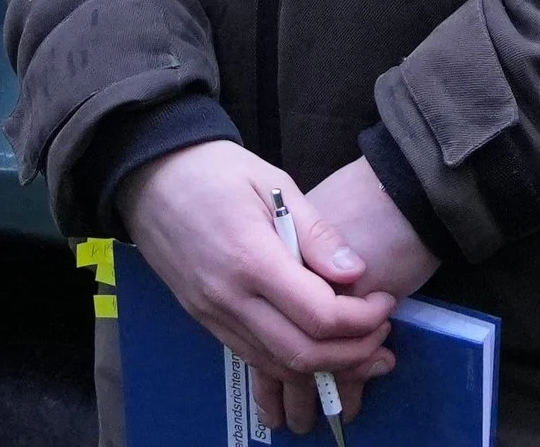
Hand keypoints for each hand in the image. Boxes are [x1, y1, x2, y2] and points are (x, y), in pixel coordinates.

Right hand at [117, 141, 394, 432]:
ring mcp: (213, 315)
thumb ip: (317, 233)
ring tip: (364, 346)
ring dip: (326, 366)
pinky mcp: (205, 320)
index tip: (386, 300)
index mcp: (251, 260)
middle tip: (384, 330)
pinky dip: (293, 361)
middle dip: (352, 353)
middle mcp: (229, 299)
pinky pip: (254, 355)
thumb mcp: (276, 184)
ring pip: (276, 365)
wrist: (153, 180)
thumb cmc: (218, 172)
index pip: (318, 314)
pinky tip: (321, 345)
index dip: (362, 318)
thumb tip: (357, 271)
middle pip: (300, 354)